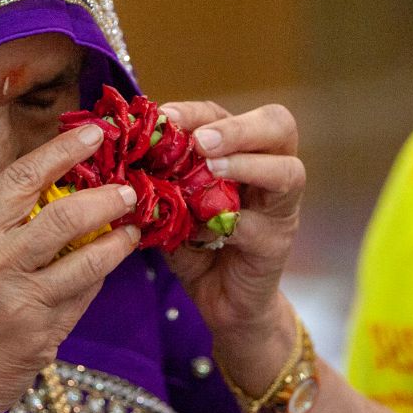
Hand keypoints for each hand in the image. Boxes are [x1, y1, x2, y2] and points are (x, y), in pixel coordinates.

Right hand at [0, 124, 140, 412]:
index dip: (62, 152)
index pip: (20, 180)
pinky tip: (103, 270)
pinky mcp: (45, 339)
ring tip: (131, 229)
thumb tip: (32, 187)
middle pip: (67, 216)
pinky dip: (98, 279)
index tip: (94, 133)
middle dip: (108, 196)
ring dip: (118, 241)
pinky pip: (83, 299)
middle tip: (130, 189)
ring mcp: (23, 305)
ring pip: (89, 261)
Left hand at [160, 101, 304, 345]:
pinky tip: (202, 226)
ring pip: (288, 172)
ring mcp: (279, 209)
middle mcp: (270, 172)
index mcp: (241, 152)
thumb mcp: (174, 206)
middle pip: (278, 126)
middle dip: (238, 128)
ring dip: (246, 164)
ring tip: (210, 168)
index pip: (224, 115)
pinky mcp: (276, 244)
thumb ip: (160, 180)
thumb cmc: (197, 244)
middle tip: (201, 141)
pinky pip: (259, 226)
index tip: (164, 117)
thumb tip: (124, 153)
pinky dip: (230, 222)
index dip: (195, 112)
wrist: (220, 300)